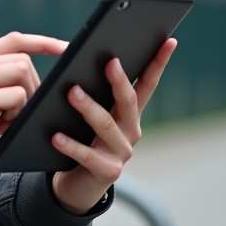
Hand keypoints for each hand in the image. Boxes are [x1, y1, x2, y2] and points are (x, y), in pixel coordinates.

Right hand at [0, 32, 67, 190]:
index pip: (11, 40)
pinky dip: (17, 114)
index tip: (66, 48)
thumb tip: (30, 78)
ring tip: (8, 121)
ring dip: (25, 100)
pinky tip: (0, 129)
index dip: (41, 42)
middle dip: (33, 87)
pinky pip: (17, 96)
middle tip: (19, 114)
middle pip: (22, 59)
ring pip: (21, 72)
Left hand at [51, 38, 177, 213]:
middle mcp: (131, 131)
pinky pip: (87, 155)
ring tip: (72, 92)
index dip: (158, 63)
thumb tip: (77, 57)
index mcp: (129, 114)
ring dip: (89, 107)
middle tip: (109, 61)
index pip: (147, 84)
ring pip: (106, 125)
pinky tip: (56, 136)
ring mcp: (121, 153)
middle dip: (119, 81)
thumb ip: (93, 93)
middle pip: (128, 102)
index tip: (169, 40)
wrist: (77, 184)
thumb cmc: (82, 140)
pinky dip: (71, 145)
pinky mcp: (106, 172)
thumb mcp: (91, 116)